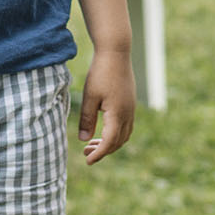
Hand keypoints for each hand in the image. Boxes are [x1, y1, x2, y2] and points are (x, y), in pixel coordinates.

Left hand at [78, 49, 135, 163]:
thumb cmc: (101, 73)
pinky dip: (115, 134)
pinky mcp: (130, 103)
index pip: (109, 143)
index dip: (99, 154)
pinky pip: (125, 126)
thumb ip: (86, 119)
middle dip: (103, 151)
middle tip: (86, 153)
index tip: (88, 161)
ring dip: (109, 143)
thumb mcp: (89, 97)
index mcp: (118, 114)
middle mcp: (128, 114)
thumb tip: (83, 140)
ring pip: (123, 135)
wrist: (116, 52)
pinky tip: (102, 130)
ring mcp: (131, 109)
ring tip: (91, 144)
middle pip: (118, 142)